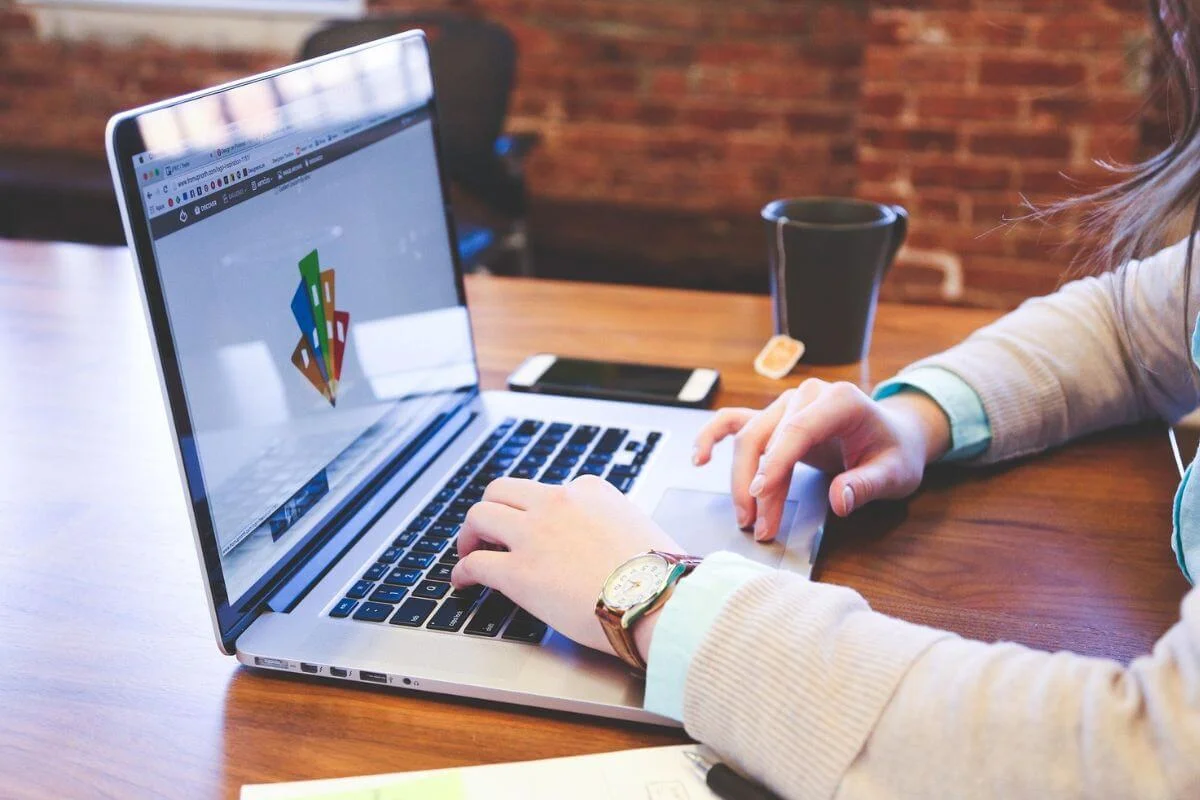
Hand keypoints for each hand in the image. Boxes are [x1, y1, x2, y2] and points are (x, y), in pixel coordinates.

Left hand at [450, 475, 683, 656]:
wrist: (659, 598)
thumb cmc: (661, 573)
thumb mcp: (640, 528)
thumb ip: (614, 525)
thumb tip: (609, 544)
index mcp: (589, 490)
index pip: (549, 491)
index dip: (535, 512)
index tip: (532, 528)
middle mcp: (557, 502)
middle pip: (502, 491)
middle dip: (490, 510)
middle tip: (486, 532)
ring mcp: (534, 534)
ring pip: (480, 516)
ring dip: (469, 534)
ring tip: (468, 552)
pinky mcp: (518, 571)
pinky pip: (475, 563)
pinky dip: (463, 571)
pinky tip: (463, 581)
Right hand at [693, 379, 950, 540]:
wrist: (893, 436)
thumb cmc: (894, 452)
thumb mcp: (894, 473)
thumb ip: (868, 484)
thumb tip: (840, 499)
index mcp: (840, 400)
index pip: (798, 429)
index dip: (776, 462)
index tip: (761, 494)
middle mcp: (807, 396)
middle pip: (767, 437)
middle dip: (758, 485)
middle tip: (760, 527)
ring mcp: (786, 404)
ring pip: (749, 438)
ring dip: (741, 479)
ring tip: (746, 518)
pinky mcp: (773, 417)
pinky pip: (734, 422)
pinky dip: (713, 437)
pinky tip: (699, 458)